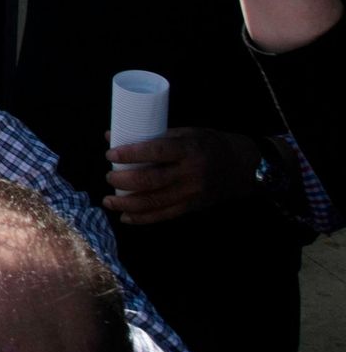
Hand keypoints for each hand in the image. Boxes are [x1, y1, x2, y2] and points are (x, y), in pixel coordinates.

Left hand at [104, 127, 261, 223]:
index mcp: (188, 149)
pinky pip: (164, 215)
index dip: (130, 155)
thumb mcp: (185, 133)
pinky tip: (125, 217)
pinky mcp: (192, 207)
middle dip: (123, 182)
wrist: (242, 167)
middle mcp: (191, 173)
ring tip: (108, 201)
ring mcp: (192, 193)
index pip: (155, 152)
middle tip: (108, 177)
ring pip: (154, 202)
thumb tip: (110, 135)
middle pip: (151, 181)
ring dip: (127, 204)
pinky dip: (142, 218)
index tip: (110, 154)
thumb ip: (151, 136)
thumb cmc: (208, 144)